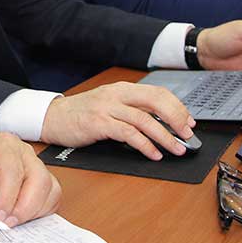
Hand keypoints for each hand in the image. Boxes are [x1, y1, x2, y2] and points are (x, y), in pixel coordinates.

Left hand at [0, 132, 60, 226]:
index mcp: (1, 144)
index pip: (12, 171)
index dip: (5, 198)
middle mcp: (23, 151)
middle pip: (38, 179)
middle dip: (24, 207)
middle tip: (6, 223)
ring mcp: (35, 164)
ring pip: (49, 188)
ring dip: (33, 211)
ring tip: (12, 220)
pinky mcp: (41, 178)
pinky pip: (52, 196)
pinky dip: (41, 211)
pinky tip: (22, 216)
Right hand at [40, 82, 193, 160]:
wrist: (53, 117)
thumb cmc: (82, 114)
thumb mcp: (109, 105)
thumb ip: (132, 110)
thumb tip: (162, 125)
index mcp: (122, 89)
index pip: (158, 93)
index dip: (177, 107)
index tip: (189, 123)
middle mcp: (116, 94)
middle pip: (155, 101)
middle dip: (176, 119)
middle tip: (187, 135)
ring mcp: (107, 108)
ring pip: (144, 119)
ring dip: (164, 136)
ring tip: (176, 149)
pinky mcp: (98, 123)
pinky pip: (128, 134)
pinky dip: (144, 145)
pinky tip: (153, 153)